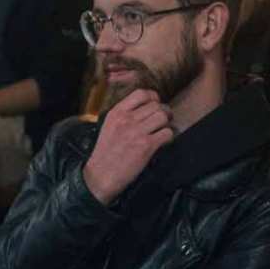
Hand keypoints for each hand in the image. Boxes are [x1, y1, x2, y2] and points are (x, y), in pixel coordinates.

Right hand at [82, 89, 174, 204]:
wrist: (101, 175)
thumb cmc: (105, 153)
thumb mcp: (109, 127)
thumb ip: (124, 116)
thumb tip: (146, 108)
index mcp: (116, 113)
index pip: (141, 93)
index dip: (153, 98)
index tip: (155, 105)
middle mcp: (126, 119)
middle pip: (156, 105)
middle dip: (163, 112)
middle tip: (163, 121)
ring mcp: (137, 132)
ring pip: (163, 116)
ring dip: (166, 124)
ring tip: (162, 131)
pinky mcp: (146, 146)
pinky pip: (167, 133)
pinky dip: (169, 137)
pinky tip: (163, 142)